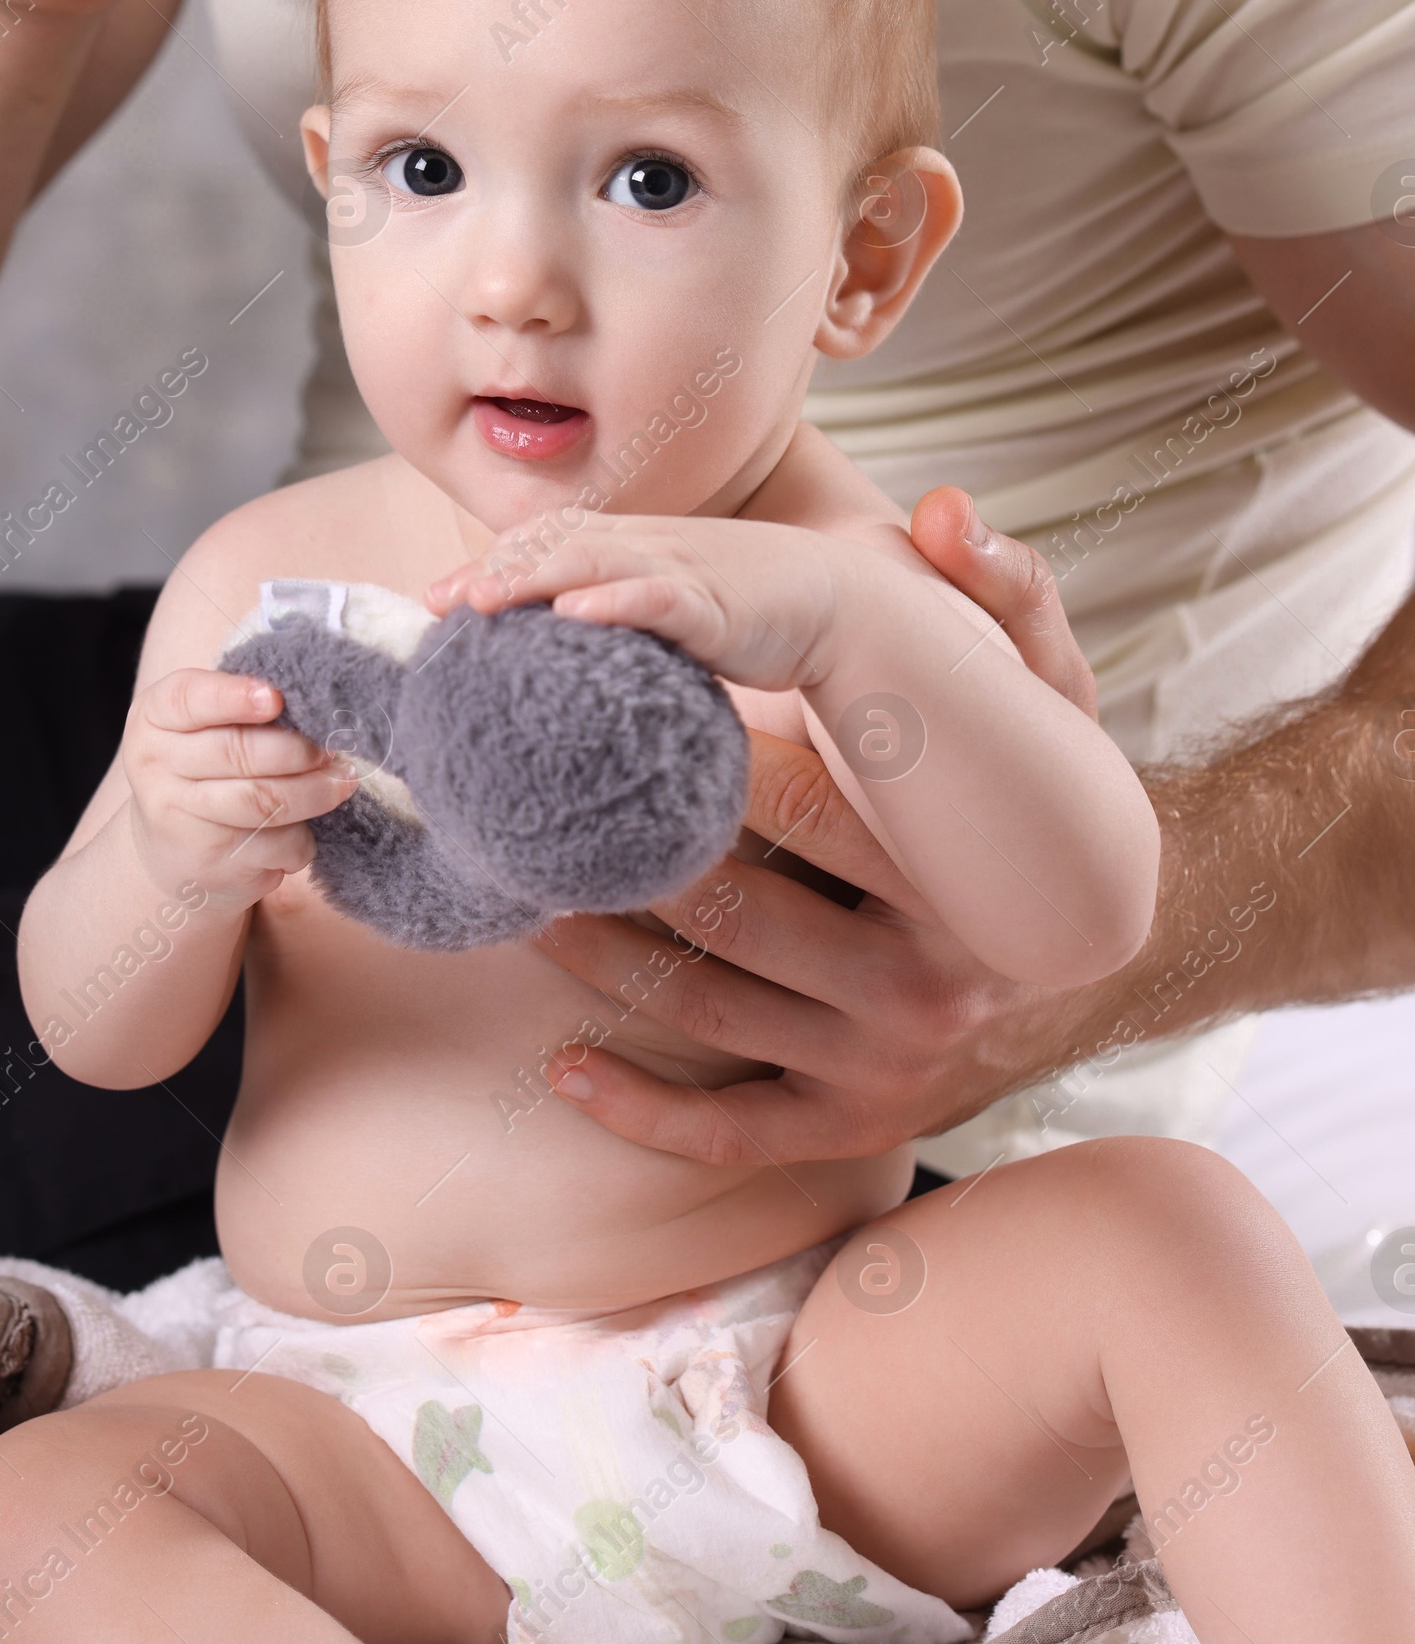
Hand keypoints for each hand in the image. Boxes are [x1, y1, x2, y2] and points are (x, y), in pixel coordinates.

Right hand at [123, 668, 356, 909]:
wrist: (174, 850)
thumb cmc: (206, 767)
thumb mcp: (206, 726)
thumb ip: (247, 706)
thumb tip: (316, 704)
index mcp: (154, 717)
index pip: (187, 698)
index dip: (234, 697)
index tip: (277, 698)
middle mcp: (154, 766)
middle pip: (236, 751)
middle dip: (297, 749)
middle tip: (332, 749)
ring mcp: (177, 819)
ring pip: (262, 801)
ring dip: (314, 792)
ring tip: (341, 782)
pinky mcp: (208, 863)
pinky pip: (274, 843)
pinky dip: (302, 838)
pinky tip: (304, 829)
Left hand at [427, 510, 843, 690]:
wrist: (832, 601)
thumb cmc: (742, 607)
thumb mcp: (664, 607)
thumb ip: (615, 618)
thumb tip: (556, 653)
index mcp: (631, 544)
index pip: (546, 540)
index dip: (491, 562)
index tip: (437, 599)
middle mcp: (646, 546)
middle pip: (556, 545)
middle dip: (493, 571)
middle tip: (437, 603)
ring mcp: (680, 571)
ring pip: (596, 560)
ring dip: (534, 576)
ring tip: (484, 601)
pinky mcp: (715, 604)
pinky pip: (661, 598)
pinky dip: (618, 601)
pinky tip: (578, 613)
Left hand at [526, 487, 1105, 1161]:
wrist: (1123, 966)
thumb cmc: (1051, 813)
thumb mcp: (1061, 702)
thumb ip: (1011, 598)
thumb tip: (947, 507)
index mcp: (958, 881)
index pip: (798, 805)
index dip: (690, 753)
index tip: (605, 706)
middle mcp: (925, 987)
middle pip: (730, 911)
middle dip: (616, 852)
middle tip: (530, 800)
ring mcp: (885, 1069)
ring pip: (707, 1013)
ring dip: (600, 959)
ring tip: (521, 893)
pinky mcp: (854, 1129)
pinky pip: (729, 1136)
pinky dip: (639, 1110)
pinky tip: (561, 1067)